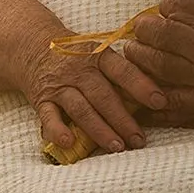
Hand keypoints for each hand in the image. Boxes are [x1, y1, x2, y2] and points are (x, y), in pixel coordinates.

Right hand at [24, 39, 167, 156]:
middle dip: (123, 119)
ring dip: (99, 128)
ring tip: (117, 146)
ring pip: (81, 107)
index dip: (141, 85)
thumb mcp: (100, 53)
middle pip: (103, 95)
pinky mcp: (42, 99)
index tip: (160, 101)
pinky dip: (58, 129)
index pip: (123, 70)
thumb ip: (124, 71)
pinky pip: (49, 116)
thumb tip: (160, 95)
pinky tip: (70, 143)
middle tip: (140, 140)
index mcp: (99, 55)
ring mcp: (60, 85)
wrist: (33, 45)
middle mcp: (80, 69)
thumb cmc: (79, 56)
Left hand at [120, 0, 193, 119]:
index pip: (172, 8)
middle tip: (141, 29)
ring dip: (141, 58)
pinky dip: (156, 100)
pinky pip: (176, 103)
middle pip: (159, 35)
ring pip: (159, 66)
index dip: (163, 7)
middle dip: (144, 30)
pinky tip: (144, 94)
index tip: (163, 10)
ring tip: (134, 53)